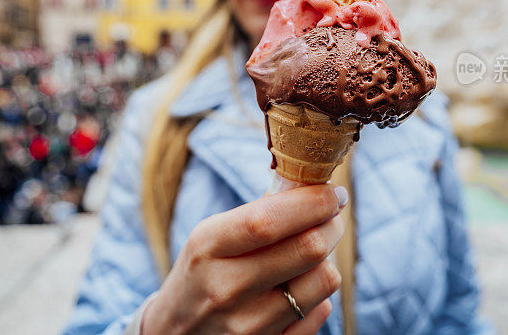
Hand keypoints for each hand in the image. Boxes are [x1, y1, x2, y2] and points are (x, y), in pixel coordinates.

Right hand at [141, 184, 347, 333]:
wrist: (175, 332)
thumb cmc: (203, 271)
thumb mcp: (213, 235)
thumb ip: (261, 212)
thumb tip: (315, 187)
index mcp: (209, 246)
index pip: (270, 220)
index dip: (312, 202)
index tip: (331, 192)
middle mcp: (227, 288)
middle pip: (308, 248)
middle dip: (331, 224)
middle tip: (331, 216)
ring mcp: (248, 325)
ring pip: (324, 280)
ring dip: (327, 259)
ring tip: (311, 252)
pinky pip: (319, 313)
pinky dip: (318, 295)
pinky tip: (300, 287)